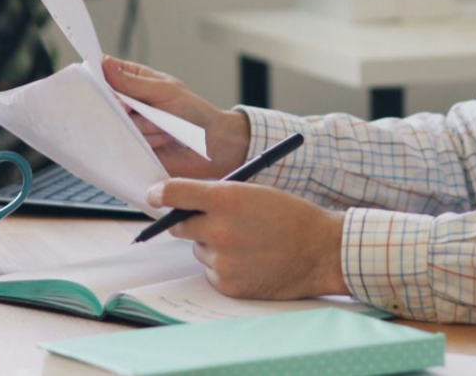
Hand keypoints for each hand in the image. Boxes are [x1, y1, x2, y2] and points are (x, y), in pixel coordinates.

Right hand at [104, 57, 250, 177]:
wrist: (211, 146)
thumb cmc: (193, 112)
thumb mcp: (164, 91)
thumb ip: (133, 82)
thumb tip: (105, 65)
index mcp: (135, 80)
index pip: (106, 72)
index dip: (98, 75)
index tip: (97, 80)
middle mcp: (128, 103)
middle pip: (105, 101)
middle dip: (123, 107)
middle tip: (136, 109)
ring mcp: (129, 126)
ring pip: (117, 124)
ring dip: (144, 126)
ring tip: (164, 126)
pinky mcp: (132, 147)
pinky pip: (125, 144)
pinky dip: (145, 141)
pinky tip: (162, 140)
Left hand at [148, 179, 346, 299]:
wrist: (321, 252)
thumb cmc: (291, 217)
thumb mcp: (254, 192)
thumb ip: (218, 196)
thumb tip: (184, 203)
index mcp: (227, 199)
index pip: (175, 193)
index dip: (159, 193)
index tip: (154, 195)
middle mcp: (219, 230)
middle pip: (180, 225)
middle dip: (189, 221)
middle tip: (210, 221)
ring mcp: (222, 260)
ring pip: (199, 250)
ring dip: (212, 245)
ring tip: (247, 242)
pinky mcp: (227, 284)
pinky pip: (212, 272)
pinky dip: (224, 266)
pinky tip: (250, 260)